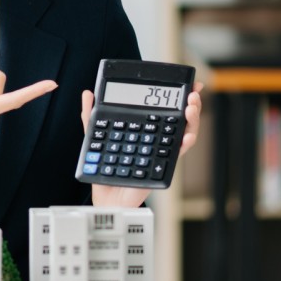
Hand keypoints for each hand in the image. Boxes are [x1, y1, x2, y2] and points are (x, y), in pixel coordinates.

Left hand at [81, 83, 202, 206]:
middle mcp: (157, 139)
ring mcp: (161, 151)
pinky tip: (186, 136)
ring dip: (192, 120)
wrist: (106, 195)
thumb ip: (91, 115)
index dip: (178, 97)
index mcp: (146, 129)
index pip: (165, 109)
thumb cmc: (105, 167)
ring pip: (184, 133)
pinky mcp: (162, 165)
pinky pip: (177, 154)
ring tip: (190, 108)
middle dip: (191, 104)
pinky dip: (185, 143)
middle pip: (180, 119)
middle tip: (192, 95)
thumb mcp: (96, 136)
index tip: (189, 85)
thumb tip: (87, 93)